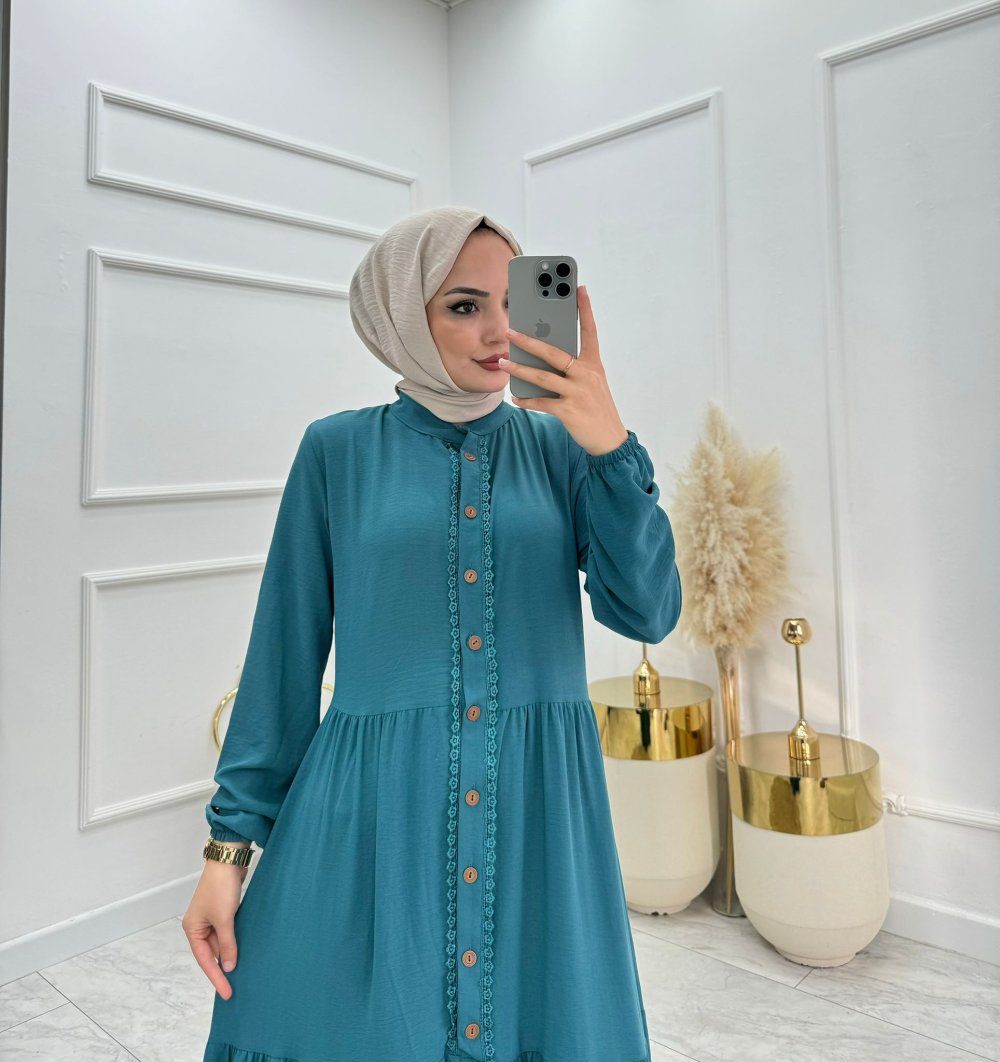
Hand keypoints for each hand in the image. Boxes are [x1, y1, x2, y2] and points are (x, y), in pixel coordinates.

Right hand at [182, 860, 247, 999]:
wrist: (229, 860)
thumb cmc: (221, 887)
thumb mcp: (225, 919)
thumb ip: (227, 944)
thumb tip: (228, 966)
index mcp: (193, 929)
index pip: (204, 960)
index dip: (216, 978)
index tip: (227, 993)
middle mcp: (199, 925)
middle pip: (212, 953)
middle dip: (224, 967)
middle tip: (236, 987)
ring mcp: (211, 918)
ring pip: (221, 943)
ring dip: (232, 953)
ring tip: (244, 972)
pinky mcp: (223, 911)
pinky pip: (229, 932)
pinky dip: (235, 941)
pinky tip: (245, 949)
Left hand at [499, 284, 628, 456]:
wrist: (610, 439)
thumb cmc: (596, 408)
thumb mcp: (591, 383)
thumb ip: (573, 369)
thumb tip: (543, 357)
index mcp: (594, 365)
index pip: (590, 331)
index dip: (585, 309)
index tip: (579, 288)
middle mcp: (586, 375)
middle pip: (554, 352)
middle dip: (529, 341)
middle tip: (510, 331)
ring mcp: (578, 393)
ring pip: (542, 377)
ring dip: (519, 370)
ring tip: (504, 363)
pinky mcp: (569, 411)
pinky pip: (542, 403)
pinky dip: (527, 400)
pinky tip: (515, 398)